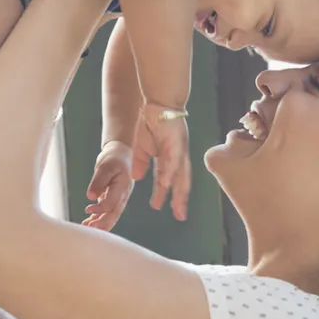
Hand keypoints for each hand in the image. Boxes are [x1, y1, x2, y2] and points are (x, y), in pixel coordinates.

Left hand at [84, 140, 135, 230]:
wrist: (120, 154)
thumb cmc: (113, 158)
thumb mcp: (105, 166)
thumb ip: (99, 181)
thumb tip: (91, 196)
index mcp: (123, 187)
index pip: (112, 203)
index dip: (100, 209)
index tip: (87, 209)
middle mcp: (123, 195)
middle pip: (114, 214)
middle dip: (102, 223)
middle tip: (89, 228)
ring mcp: (119, 198)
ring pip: (111, 215)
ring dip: (100, 223)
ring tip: (86, 227)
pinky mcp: (113, 198)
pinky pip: (107, 212)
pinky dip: (98, 217)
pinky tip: (88, 222)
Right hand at [132, 103, 190, 220]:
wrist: (156, 102)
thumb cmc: (151, 122)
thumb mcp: (142, 147)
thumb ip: (141, 162)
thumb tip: (137, 178)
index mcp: (169, 158)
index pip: (171, 181)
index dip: (171, 196)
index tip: (170, 211)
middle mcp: (177, 157)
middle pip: (181, 181)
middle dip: (180, 199)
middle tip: (179, 216)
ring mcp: (178, 150)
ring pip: (179, 174)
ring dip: (177, 191)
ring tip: (175, 207)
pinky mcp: (176, 142)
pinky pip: (173, 160)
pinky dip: (170, 173)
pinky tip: (166, 184)